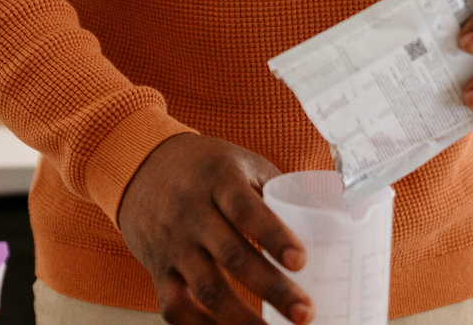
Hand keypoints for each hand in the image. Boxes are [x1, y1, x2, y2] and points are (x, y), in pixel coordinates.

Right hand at [117, 133, 313, 324]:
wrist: (141, 166)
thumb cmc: (204, 167)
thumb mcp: (240, 164)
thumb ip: (276, 191)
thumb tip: (331, 218)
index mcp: (219, 179)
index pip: (247, 209)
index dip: (274, 236)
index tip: (301, 261)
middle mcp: (192, 212)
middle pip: (232, 256)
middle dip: (272, 289)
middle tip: (305, 313)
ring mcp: (173, 243)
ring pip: (207, 289)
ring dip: (242, 319)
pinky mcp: (157, 269)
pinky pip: (175, 308)